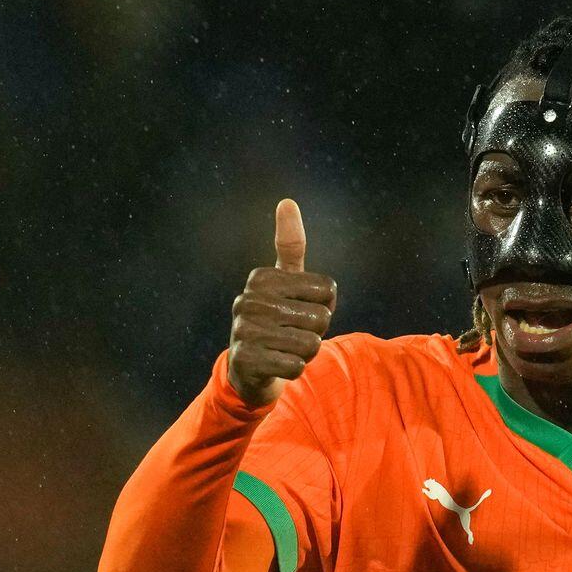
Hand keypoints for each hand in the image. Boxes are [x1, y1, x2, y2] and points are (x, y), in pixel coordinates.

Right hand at [228, 198, 337, 406]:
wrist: (248, 368)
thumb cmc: (275, 318)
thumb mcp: (285, 281)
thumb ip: (290, 246)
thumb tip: (287, 201)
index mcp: (261, 277)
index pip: (328, 289)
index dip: (325, 305)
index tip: (301, 309)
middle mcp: (248, 300)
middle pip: (321, 318)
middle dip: (315, 331)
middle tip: (292, 333)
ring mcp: (244, 331)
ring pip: (310, 344)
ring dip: (306, 352)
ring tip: (285, 348)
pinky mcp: (246, 361)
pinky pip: (296, 366)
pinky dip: (294, 369)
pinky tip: (276, 364)